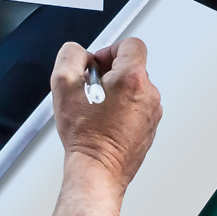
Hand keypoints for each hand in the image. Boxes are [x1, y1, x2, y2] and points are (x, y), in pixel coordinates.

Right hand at [50, 39, 161, 195]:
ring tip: (96, 111)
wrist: (97, 171)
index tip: (96, 66)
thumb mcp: (64, 85)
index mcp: (132, 78)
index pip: (130, 44)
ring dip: (116, 93)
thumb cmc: (85, 136)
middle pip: (132, 67)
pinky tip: (105, 123)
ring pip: (134, 89)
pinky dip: (122, 111)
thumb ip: (70, 56)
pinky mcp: (150, 127)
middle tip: (91, 91)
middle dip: (110, 74)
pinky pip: (137, 108)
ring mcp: (152, 111)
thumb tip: (80, 53)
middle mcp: (149, 93)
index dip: (108, 50)